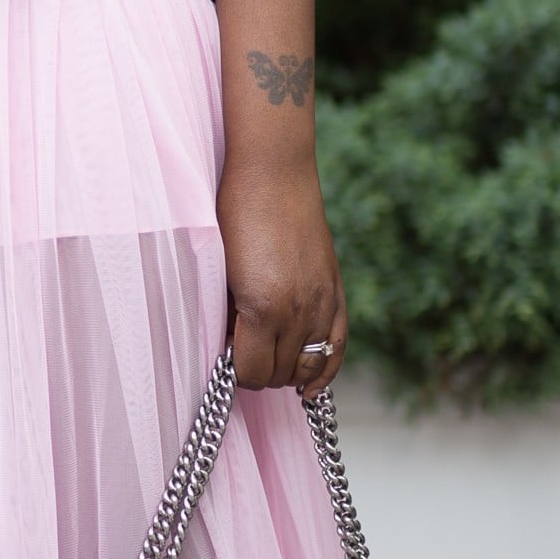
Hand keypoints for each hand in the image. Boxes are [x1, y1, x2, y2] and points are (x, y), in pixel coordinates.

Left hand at [216, 155, 347, 396]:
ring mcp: (322, 301)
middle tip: (241, 348)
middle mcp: (298, 311)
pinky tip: (310, 387)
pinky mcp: (335, 289)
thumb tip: (232, 344)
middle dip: (257, 371)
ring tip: (268, 357)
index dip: (233, 370)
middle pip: (280, 374)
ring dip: (287, 371)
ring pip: (310, 366)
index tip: (224, 351)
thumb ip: (228, 312)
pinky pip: (338, 346)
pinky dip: (325, 371)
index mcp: (262, 307)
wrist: (274, 171)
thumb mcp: (220, 268)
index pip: (251, 372)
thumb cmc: (235, 213)